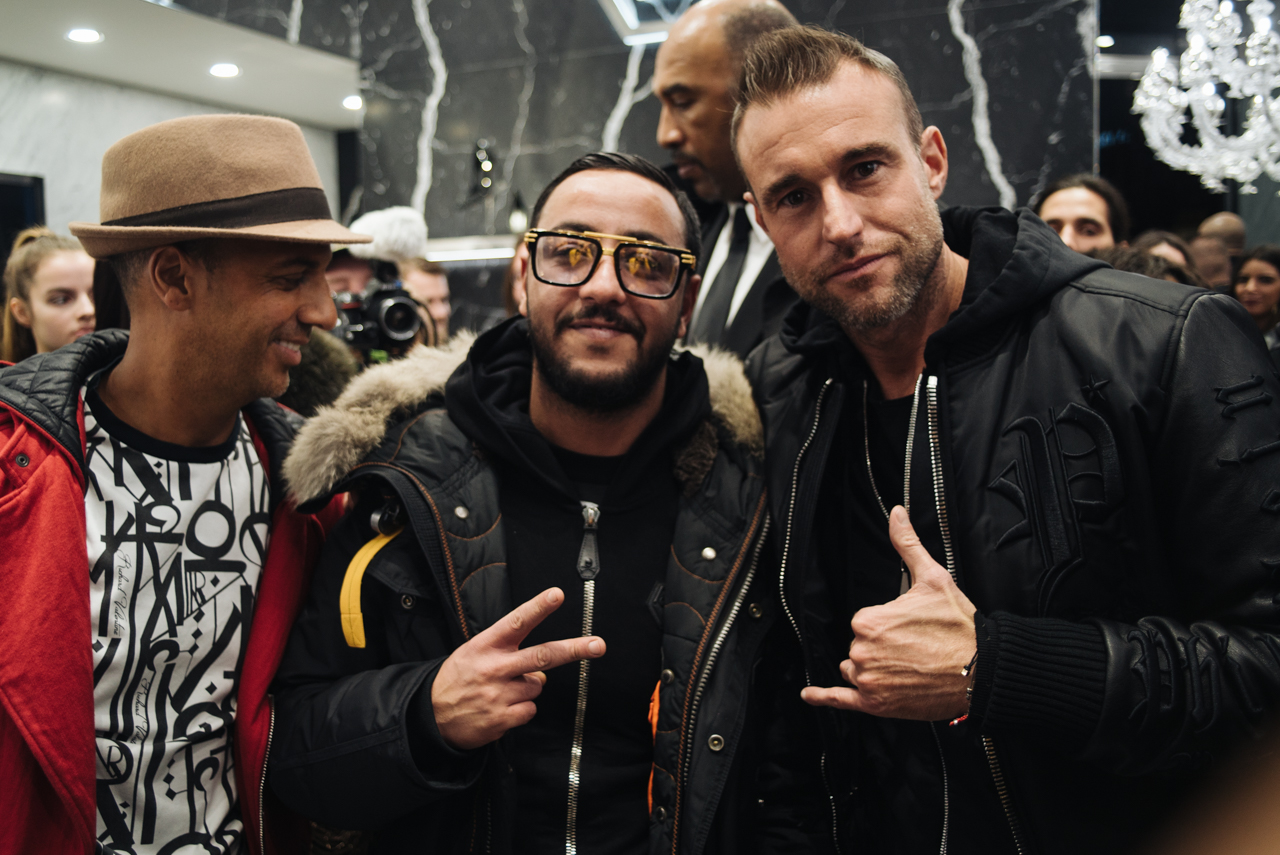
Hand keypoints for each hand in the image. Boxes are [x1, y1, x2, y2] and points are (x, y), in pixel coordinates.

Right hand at [432, 587, 604, 749]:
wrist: (430, 716)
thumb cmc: (458, 679)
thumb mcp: (474, 653)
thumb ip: (509, 654)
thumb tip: (543, 672)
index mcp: (486, 646)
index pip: (517, 622)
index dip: (538, 607)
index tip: (557, 595)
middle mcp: (495, 668)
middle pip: (543, 656)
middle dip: (574, 649)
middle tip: (598, 645)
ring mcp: (499, 694)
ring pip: (537, 686)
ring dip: (526, 688)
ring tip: (501, 691)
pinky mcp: (501, 719)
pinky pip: (530, 711)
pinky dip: (520, 710)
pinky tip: (501, 708)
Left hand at [801, 506, 975, 720]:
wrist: (982, 670)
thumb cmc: (959, 626)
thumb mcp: (933, 578)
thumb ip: (907, 545)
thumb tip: (896, 513)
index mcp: (868, 620)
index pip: (864, 621)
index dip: (888, 624)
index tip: (910, 628)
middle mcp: (862, 651)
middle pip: (859, 646)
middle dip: (881, 647)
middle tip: (915, 649)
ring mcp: (868, 680)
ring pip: (856, 670)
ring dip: (872, 669)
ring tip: (906, 668)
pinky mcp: (875, 704)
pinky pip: (840, 700)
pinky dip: (822, 697)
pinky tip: (809, 694)